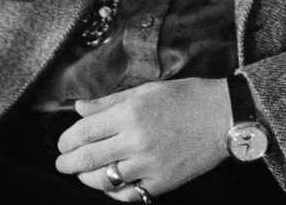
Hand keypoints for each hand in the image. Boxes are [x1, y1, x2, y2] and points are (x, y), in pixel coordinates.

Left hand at [54, 78, 231, 198]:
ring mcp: (148, 165)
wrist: (223, 117)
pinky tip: (109, 185)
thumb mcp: (146, 90)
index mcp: (130, 113)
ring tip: (82, 174)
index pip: (83, 131)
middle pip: (87, 158)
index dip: (66, 140)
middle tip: (62, 163)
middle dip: (67, 163)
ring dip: (86, 179)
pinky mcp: (161, 183)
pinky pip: (128, 195)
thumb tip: (79, 109)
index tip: (62, 144)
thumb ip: (109, 102)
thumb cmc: (186, 98)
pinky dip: (113, 193)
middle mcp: (136, 140)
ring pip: (103, 180)